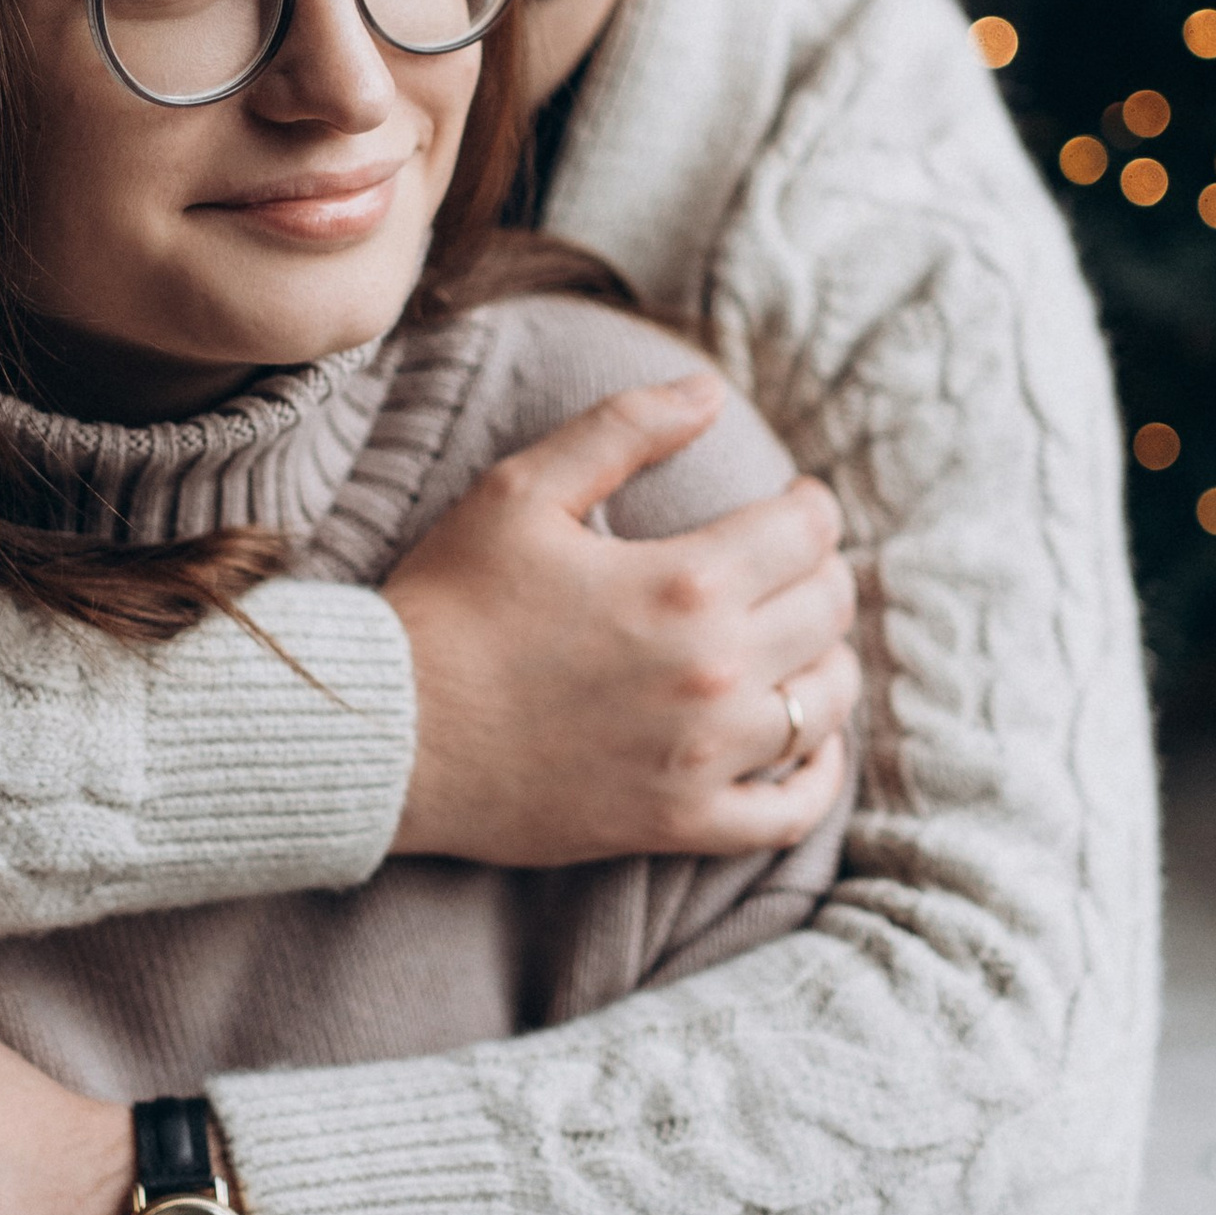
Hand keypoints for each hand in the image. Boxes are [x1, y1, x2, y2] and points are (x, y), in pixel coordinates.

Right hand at [387, 375, 857, 867]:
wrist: (386, 735)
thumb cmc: (448, 605)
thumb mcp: (521, 491)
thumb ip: (623, 429)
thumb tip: (710, 391)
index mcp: (684, 582)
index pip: (808, 533)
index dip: (811, 507)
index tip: (795, 504)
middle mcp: (712, 671)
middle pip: (829, 611)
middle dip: (821, 574)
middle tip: (791, 566)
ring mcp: (703, 758)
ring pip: (825, 704)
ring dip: (826, 662)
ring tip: (798, 642)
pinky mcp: (680, 823)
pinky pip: (792, 811)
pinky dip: (817, 774)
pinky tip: (807, 742)